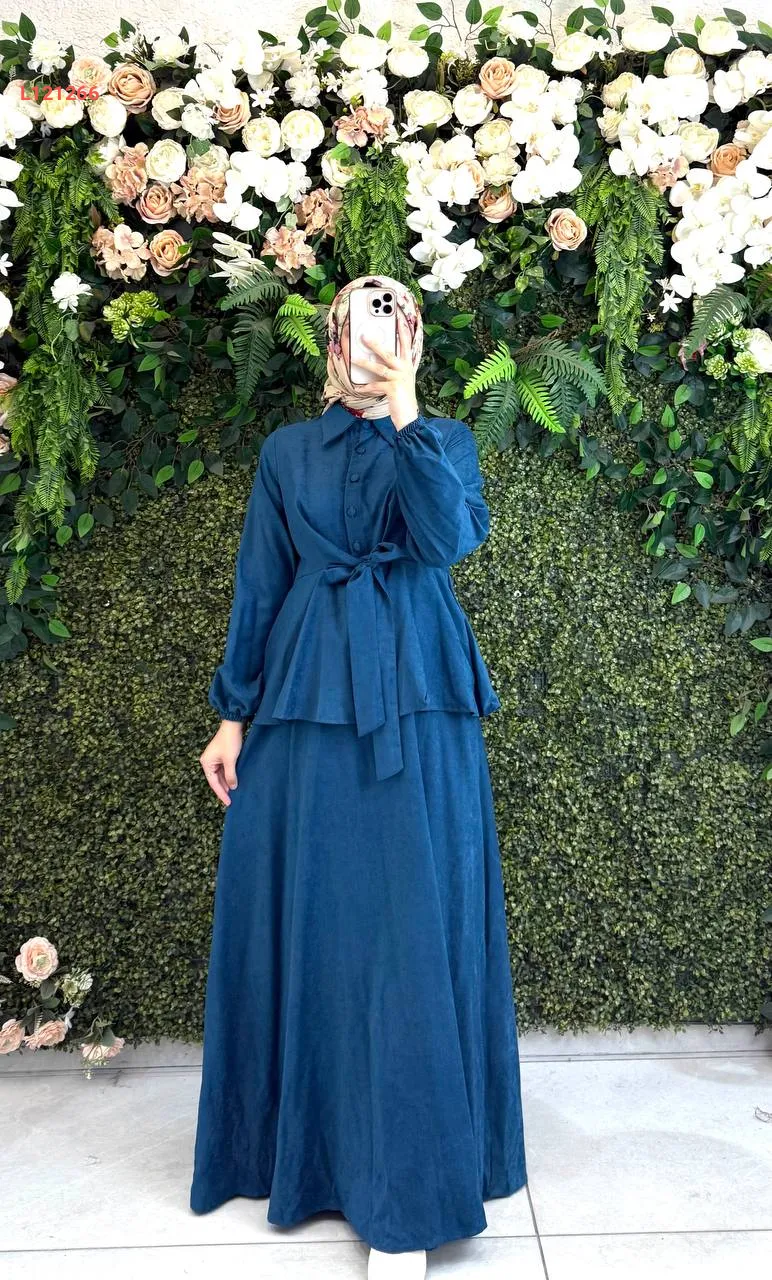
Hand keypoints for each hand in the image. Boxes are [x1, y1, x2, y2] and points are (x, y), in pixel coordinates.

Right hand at [200, 719, 243, 805]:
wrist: (234, 724)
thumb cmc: (230, 741)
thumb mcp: (231, 760)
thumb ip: (231, 775)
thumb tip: (232, 788)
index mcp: (206, 763)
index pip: (213, 783)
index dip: (221, 794)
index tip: (228, 802)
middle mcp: (208, 762)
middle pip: (215, 780)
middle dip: (224, 789)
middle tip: (231, 800)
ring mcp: (214, 759)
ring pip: (220, 775)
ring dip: (227, 783)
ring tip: (234, 793)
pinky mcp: (221, 756)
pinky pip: (224, 770)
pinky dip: (228, 776)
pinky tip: (234, 782)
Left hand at [355, 309, 419, 429]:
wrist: (409, 417)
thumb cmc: (403, 398)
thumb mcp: (402, 380)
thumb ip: (394, 369)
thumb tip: (376, 360)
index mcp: (407, 366)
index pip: (406, 344)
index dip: (403, 331)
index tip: (398, 319)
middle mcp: (404, 370)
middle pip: (389, 353)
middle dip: (376, 344)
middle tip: (364, 336)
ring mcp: (399, 378)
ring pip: (379, 367)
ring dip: (365, 363)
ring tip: (354, 359)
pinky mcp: (393, 388)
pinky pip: (375, 385)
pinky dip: (365, 387)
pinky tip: (357, 387)